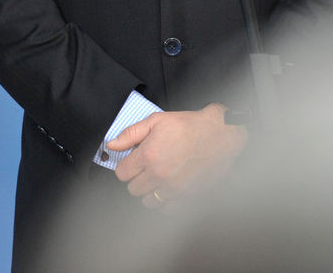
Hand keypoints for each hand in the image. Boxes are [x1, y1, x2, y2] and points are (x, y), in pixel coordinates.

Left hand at [109, 103, 246, 207]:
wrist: (220, 134)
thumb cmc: (189, 126)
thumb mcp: (155, 121)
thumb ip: (130, 134)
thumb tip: (111, 145)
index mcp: (148, 156)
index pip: (122, 174)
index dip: (125, 166)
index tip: (132, 162)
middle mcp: (160, 175)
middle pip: (133, 189)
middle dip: (136, 178)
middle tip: (146, 168)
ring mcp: (175, 189)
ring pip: (149, 202)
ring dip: (150, 192)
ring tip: (157, 179)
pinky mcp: (190, 196)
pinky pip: (168, 210)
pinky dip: (166, 203)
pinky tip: (169, 189)